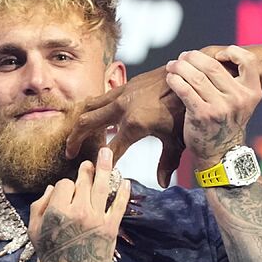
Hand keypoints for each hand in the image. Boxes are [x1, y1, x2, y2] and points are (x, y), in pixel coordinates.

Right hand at [27, 147, 130, 261]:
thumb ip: (40, 205)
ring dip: (106, 169)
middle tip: (89, 164)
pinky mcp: (111, 229)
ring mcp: (96, 219)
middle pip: (85, 182)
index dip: (66, 185)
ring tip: (108, 155)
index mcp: (58, 210)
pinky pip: (120, 206)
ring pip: (103, 188)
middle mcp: (78, 211)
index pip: (65, 184)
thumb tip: (53, 187)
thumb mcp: (35, 228)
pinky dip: (124, 193)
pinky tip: (127, 182)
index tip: (67, 190)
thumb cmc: (49, 252)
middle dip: (87, 171)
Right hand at [69, 68, 185, 187]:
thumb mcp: (177, 140)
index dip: (102, 163)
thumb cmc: (186, 111)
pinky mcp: (127, 85)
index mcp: (134, 125)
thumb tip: (162, 184)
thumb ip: (167, 162)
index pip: (111, 150)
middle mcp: (123, 108)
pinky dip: (93, 108)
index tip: (96, 172)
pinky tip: (94, 117)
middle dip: (75, 139)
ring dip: (80, 121)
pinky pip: (102, 97)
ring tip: (75, 135)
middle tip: (70, 153)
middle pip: (87, 124)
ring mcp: (123, 94)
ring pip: (90, 106)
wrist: (191, 77)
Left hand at [165, 47, 261, 168]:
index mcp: (252, 93)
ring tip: (173, 66)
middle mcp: (239, 99)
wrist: (222, 153)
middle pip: (212, 65)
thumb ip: (234, 82)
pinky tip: (171, 78)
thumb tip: (211, 55)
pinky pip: (184, 89)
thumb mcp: (241, 103)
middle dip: (193, 57)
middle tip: (183, 57)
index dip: (232, 51)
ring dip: (179, 66)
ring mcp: (221, 107)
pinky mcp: (202, 115)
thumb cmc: (227, 123)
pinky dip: (174, 80)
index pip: (248, 60)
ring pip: (195, 75)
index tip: (216, 55)